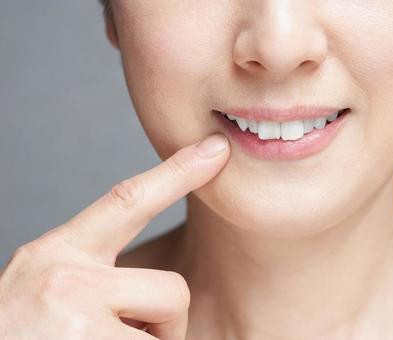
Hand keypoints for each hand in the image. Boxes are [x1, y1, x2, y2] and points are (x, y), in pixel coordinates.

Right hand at [0, 134, 229, 338]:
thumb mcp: (44, 288)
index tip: (216, 150)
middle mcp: (67, 278)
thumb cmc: (17, 331)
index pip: (128, 200)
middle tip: (124, 337)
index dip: (177, 174)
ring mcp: (78, 318)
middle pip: (173, 290)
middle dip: (165, 322)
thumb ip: (94, 277)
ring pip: (168, 328)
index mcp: (58, 253)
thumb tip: (160, 296)